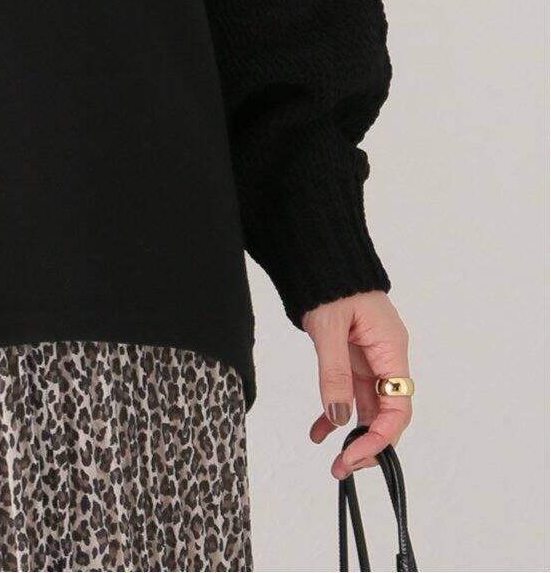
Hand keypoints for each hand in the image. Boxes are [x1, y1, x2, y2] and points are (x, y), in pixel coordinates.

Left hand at [303, 290, 411, 479]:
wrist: (319, 251)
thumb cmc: (330, 279)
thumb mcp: (329, 326)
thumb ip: (333, 371)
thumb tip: (338, 415)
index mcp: (391, 347)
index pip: (398, 405)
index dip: (381, 436)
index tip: (357, 454)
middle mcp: (386, 356)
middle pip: (386, 411)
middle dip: (367, 442)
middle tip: (342, 466)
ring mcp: (370, 356)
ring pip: (367, 406)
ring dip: (350, 431)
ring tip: (330, 458)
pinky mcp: (353, 354)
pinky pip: (349, 390)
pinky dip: (335, 410)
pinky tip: (319, 429)